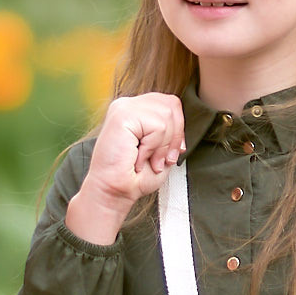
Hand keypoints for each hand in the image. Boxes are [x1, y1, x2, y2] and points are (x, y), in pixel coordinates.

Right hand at [64, 93, 184, 244]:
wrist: (114, 192)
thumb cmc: (133, 177)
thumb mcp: (160, 150)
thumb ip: (169, 131)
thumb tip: (181, 122)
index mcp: (135, 110)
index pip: (169, 103)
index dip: (178, 128)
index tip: (171, 152)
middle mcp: (127, 105)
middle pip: (171, 104)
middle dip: (174, 136)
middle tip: (161, 159)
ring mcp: (123, 108)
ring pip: (166, 116)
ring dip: (162, 146)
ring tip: (147, 160)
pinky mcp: (122, 116)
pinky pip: (157, 126)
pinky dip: (153, 148)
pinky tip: (137, 157)